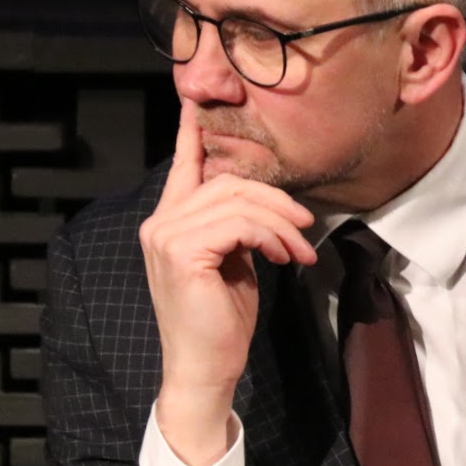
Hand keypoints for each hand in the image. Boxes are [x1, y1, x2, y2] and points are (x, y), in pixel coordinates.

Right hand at [139, 99, 316, 465]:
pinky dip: (269, 236)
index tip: (199, 96)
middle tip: (305, 231)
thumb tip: (266, 209)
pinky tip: (282, 258)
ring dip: (280, 224)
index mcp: (170, 222)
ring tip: (299, 253)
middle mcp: (160, 222)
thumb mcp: (233, 266)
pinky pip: (237, 223)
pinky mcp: (181, 251)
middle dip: (276, 202)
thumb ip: (237, 230)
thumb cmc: (220, 324)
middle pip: (227, 181)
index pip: (184, 165)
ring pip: (237, 200)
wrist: (206, 369)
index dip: (193, 130)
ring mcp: (166, 235)